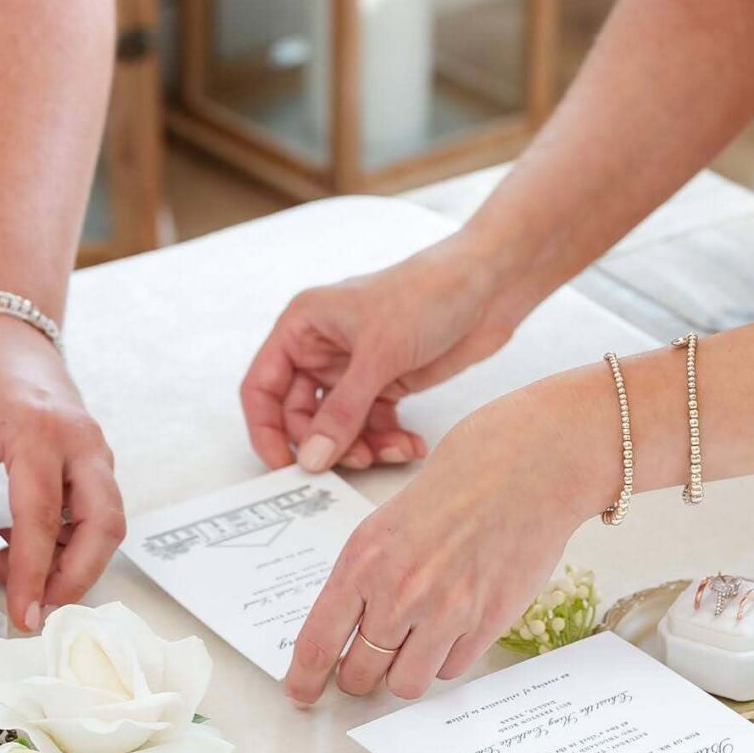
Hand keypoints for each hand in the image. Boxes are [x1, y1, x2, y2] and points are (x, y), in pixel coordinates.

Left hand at [0, 314, 124, 633]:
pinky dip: (68, 540)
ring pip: (106, 522)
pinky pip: (95, 510)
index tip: (22, 616)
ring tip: (14, 574)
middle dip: (77, 578)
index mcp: (36, 430)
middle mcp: (78, 439)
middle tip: (38, 612)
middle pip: (103, 525)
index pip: (42, 517)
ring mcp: (93, 447)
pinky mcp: (92, 457)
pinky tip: (19, 547)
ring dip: (71, 561)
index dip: (31, 573)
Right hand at [241, 239, 517, 474]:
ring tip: (390, 452)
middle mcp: (323, 347)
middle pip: (301, 414)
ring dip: (361, 446)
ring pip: (339, 425)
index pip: (263, 386)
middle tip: (353, 461)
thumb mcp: (378, 355)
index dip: (266, 429)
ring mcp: (356, 367)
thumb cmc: (428, 293)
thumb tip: (310, 457)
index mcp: (303, 326)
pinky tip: (411, 445)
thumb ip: (342, 411)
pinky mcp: (388, 382)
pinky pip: (374, 424)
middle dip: (325, 442)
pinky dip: (388, 440)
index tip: (283, 467)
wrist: (490, 285)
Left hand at [283, 369, 605, 705]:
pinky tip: (455, 627)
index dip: (305, 678)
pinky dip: (447, 659)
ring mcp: (443, 612)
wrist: (525, 468)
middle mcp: (397, 592)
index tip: (301, 693)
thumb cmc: (459, 483)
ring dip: (406, 672)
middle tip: (369, 665)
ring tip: (416, 645)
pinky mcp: (485, 624)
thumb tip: (350, 628)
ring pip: (406, 684)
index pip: (318, 642)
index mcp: (362, 561)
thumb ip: (365, 576)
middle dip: (360, 676)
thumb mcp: (387, 523)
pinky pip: (451, 671)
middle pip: (359, 674)